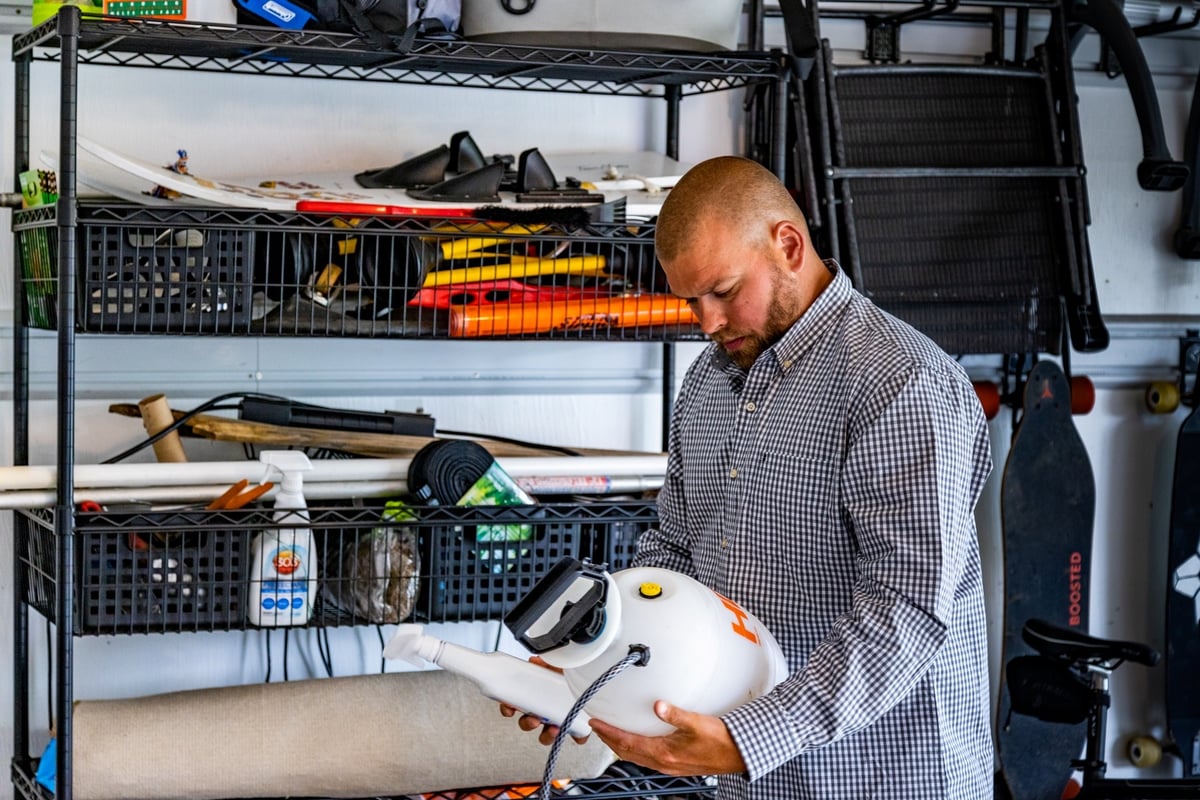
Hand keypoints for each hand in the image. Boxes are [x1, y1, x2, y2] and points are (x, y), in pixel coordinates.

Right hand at [497, 656, 589, 745]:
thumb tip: (535, 661)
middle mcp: (545, 711)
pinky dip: (577, 736)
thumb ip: (546, 664)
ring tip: (554, 728)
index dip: (509, 708)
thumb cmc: (570, 675)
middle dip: (528, 723)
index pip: (516, 705)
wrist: (591, 678)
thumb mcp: (557, 666)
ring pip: (546, 736)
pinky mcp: (576, 726)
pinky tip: (577, 731)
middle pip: (528, 723)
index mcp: (537, 696)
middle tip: (534, 719)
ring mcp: (559, 720)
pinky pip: (576, 736)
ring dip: (547, 735)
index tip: (509, 708)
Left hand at [587, 700, 746, 776]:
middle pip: (627, 752)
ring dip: (620, 745)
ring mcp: (668, 766)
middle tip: (597, 728)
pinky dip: (635, 748)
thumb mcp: (698, 723)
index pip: (627, 743)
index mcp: (665, 753)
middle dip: (609, 740)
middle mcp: (663, 762)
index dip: (609, 733)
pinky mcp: (675, 765)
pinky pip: (647, 758)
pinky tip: (638, 741)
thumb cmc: (721, 742)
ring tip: (612, 733)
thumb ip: (675, 714)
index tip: (595, 723)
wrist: (737, 755)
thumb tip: (658, 705)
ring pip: (636, 757)